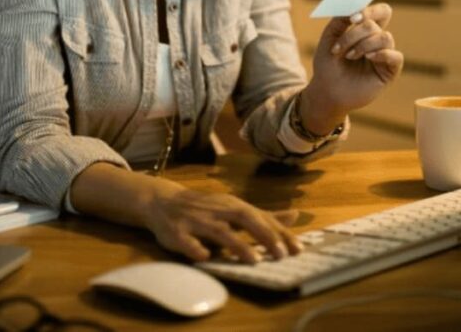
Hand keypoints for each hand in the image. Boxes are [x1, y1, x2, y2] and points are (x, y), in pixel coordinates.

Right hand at [142, 182, 301, 263]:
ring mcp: (196, 220)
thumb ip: (264, 216)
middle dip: (264, 235)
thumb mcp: (235, 208)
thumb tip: (295, 216)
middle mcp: (217, 210)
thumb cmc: (205, 208)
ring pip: (218, 231)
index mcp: (233, 206)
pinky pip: (186, 241)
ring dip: (237, 244)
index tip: (298, 249)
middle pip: (244, 218)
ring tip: (254, 260)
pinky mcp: (176, 232)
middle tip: (281, 254)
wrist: (163, 201)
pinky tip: (205, 257)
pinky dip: (196, 248)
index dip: (279, 233)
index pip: (261, 217)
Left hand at [303, 3, 403, 132]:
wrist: (326, 91)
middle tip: (340, 46)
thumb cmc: (328, 65)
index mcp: (365, 31)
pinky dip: (382, 54)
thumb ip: (340, 20)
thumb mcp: (329, 38)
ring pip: (385, 38)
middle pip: (376, 23)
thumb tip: (355, 9)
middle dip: (355, 32)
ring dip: (363, 45)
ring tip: (349, 56)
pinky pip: (396, 56)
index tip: (352, 18)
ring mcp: (384, 55)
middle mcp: (377, 41)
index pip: (380, 12)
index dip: (369, 10)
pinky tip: (369, 58)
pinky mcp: (389, 71)